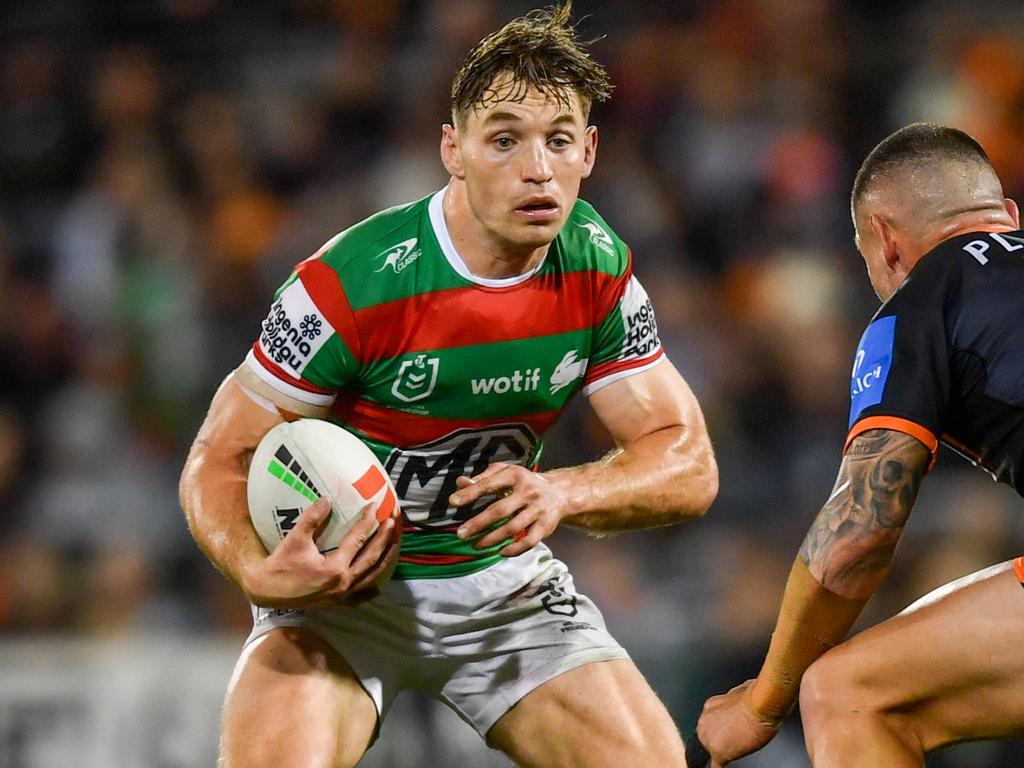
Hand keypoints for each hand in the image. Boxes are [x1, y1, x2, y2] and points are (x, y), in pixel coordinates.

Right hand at [242, 497, 400, 607]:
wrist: (266, 590)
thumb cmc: (280, 564)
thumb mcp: (295, 539)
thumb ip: (313, 518)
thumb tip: (328, 499)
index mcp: (335, 569)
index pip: (358, 540)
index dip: (368, 522)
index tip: (375, 507)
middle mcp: (343, 583)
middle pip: (372, 558)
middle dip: (385, 538)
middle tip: (394, 520)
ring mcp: (342, 595)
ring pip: (371, 576)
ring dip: (385, 559)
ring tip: (395, 543)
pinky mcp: (336, 602)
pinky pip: (358, 597)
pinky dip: (369, 591)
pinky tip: (378, 587)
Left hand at [449, 463, 568, 556]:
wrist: (561, 493)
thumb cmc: (525, 483)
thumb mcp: (506, 473)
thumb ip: (482, 478)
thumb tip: (460, 483)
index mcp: (516, 475)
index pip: (490, 484)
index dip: (471, 493)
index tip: (453, 502)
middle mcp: (528, 492)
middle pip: (500, 510)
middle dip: (478, 523)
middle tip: (461, 534)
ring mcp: (538, 510)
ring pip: (512, 528)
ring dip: (492, 539)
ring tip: (476, 545)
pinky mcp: (546, 526)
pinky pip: (528, 541)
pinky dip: (514, 549)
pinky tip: (500, 551)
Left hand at [696, 680, 782, 765]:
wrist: (760, 705)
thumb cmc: (756, 696)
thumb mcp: (740, 692)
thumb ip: (734, 701)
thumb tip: (740, 700)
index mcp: (711, 706)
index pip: (710, 723)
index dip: (719, 729)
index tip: (724, 732)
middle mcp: (705, 721)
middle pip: (705, 736)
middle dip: (718, 739)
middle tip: (733, 740)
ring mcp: (709, 738)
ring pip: (709, 750)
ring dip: (720, 751)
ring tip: (734, 750)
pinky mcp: (718, 752)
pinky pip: (715, 766)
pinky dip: (718, 767)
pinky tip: (721, 767)